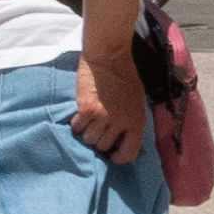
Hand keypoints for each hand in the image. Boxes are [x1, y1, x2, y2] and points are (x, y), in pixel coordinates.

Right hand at [69, 45, 143, 159]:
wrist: (110, 56)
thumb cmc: (126, 76)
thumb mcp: (137, 102)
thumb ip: (131, 121)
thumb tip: (123, 138)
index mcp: (136, 121)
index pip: (129, 153)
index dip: (118, 157)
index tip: (111, 155)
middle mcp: (120, 122)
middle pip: (103, 146)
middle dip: (99, 141)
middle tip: (97, 131)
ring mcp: (102, 116)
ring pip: (89, 139)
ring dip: (87, 133)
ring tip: (88, 122)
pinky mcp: (85, 108)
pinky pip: (77, 127)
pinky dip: (77, 124)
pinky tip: (80, 116)